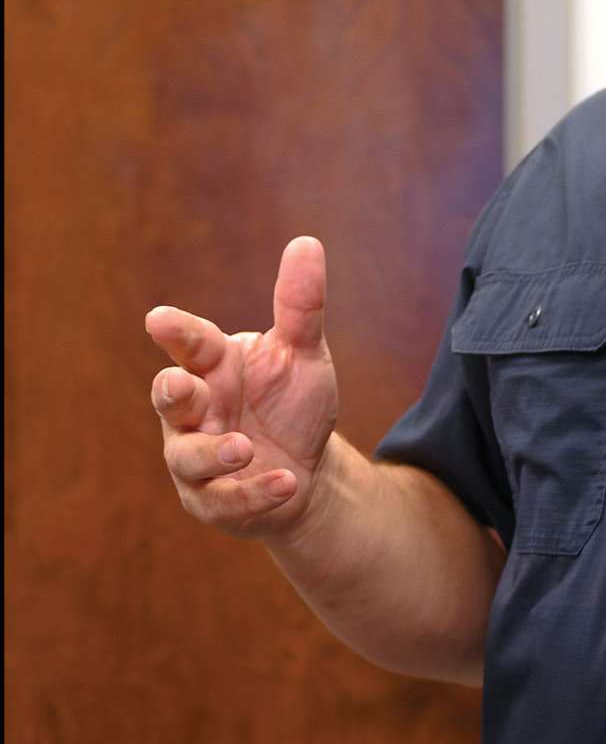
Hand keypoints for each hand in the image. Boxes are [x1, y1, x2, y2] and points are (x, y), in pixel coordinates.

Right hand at [146, 237, 338, 538]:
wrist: (308, 471)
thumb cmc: (293, 404)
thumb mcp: (303, 353)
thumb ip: (300, 305)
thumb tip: (306, 242)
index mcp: (215, 367)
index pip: (192, 344)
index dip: (178, 332)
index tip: (160, 318)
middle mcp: (197, 411)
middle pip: (170, 400)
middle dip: (170, 393)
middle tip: (180, 386)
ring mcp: (197, 458)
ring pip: (187, 457)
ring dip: (213, 452)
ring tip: (245, 448)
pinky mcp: (213, 501)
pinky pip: (224, 500)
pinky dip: (253, 492)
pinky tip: (286, 482)